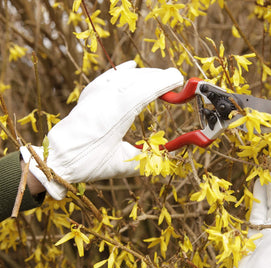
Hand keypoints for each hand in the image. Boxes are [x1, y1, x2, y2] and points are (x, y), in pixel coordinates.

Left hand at [21, 61, 183, 199]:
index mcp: (117, 113)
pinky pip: (109, 76)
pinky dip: (122, 70)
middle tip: (175, 79)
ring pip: (125, 75)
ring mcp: (96, 93)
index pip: (146, 89)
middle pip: (138, 79)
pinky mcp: (89, 94)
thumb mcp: (123, 164)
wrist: (56, 158)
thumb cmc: (88, 163)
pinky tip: (131, 65)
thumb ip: (148, 157)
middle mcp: (106, 97)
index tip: (179, 79)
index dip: (164, 82)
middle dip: (158, 77)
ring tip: (159, 77)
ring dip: (144, 74)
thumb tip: (169, 154)